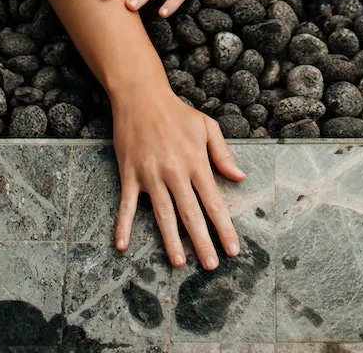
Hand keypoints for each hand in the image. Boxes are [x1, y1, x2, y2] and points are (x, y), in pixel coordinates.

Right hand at [113, 86, 245, 268]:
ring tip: (179, 262)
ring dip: (171, 240)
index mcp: (195, 161)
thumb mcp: (206, 126)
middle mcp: (175, 171)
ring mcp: (151, 174)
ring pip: (163, 214)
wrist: (141, 96)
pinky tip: (122, 245)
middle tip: (211, 266)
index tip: (233, 249)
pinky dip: (123, 225)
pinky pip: (126, 204)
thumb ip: (223, 153)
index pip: (213, 201)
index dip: (224, 227)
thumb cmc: (177, 112)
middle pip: (190, 214)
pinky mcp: (130, 174)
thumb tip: (240, 177)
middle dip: (202, 242)